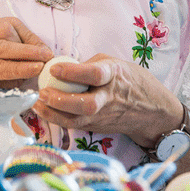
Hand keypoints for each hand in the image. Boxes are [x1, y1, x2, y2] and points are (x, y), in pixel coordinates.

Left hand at [31, 54, 183, 147]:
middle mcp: (109, 97)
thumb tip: (65, 66)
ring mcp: (104, 115)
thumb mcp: (115, 63)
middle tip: (43, 92)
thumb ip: (91, 64)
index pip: (94, 74)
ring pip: (78, 120)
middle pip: (86, 104)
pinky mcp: (98, 127)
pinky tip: (44, 111)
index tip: (54, 68)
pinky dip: (57, 119)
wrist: (152, 110)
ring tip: (37, 104)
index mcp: (115, 75)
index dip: (73, 72)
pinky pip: (75, 125)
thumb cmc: (131, 81)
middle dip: (61, 100)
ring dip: (54, 114)